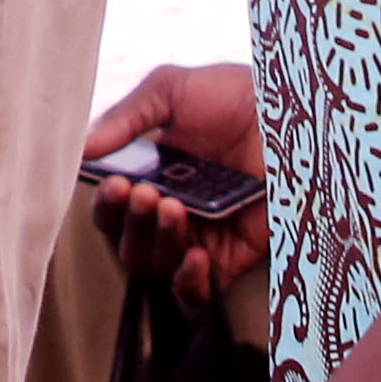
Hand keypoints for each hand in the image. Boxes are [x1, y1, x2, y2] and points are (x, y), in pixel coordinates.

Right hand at [85, 63, 266, 312]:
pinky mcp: (231, 259)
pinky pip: (197, 291)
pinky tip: (195, 256)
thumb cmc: (236, 96)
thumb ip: (127, 117)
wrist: (296, 110)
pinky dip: (188, 280)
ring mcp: (199, 239)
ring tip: (172, 208)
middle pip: (127, 243)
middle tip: (143, 193)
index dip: (107, 204)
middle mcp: (169, 213)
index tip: (115, 185)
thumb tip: (84, 148)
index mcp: (149, 177)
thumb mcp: (173, 90)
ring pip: (155, 267)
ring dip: (156, 242)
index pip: (114, 208)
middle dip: (129, 222)